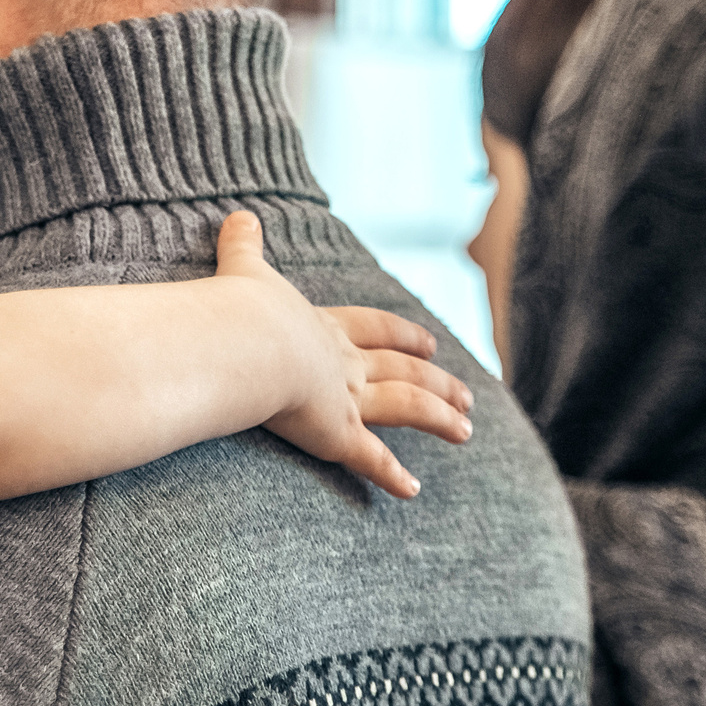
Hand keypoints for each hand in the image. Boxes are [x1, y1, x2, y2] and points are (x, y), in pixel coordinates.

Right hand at [210, 211, 473, 498]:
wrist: (245, 340)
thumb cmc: (242, 308)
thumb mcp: (244, 271)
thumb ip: (244, 246)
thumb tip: (239, 215)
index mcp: (325, 327)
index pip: (373, 329)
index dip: (400, 335)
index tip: (429, 341)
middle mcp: (345, 362)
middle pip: (402, 369)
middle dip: (436, 380)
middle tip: (465, 393)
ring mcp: (345, 398)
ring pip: (406, 406)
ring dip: (437, 418)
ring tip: (464, 431)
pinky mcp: (336, 433)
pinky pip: (369, 458)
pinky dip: (391, 476)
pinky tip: (411, 490)